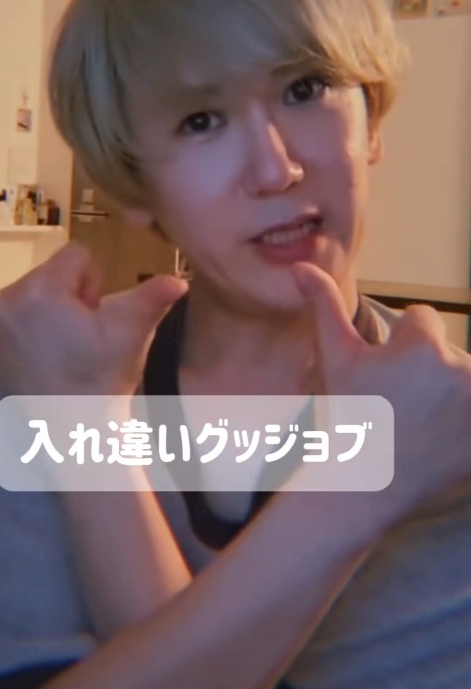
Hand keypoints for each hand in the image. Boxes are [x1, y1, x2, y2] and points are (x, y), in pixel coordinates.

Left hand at [0, 242, 187, 395]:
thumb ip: (152, 299)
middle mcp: (6, 300)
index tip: (97, 317)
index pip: (76, 255)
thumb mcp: (129, 336)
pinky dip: (33, 329)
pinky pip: (17, 317)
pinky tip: (49, 359)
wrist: (71, 438)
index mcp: (39, 290)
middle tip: (84, 336)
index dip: (96, 283)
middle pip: (52, 273)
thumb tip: (179, 280)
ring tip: (67, 348)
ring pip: (35, 293)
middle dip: (73, 296)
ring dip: (54, 311)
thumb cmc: (101, 382)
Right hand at [291, 262, 470, 521]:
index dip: (401, 346)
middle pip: (449, 353)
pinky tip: (442, 437)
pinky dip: (463, 422)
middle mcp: (459, 370)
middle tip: (401, 405)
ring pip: (465, 380)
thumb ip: (324, 304)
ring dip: (452, 395)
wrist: (363, 486)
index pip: (424, 320)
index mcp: (422, 345)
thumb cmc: (346, 417)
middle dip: (430, 372)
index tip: (387, 376)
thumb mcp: (334, 357)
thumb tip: (299, 266)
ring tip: (423, 423)